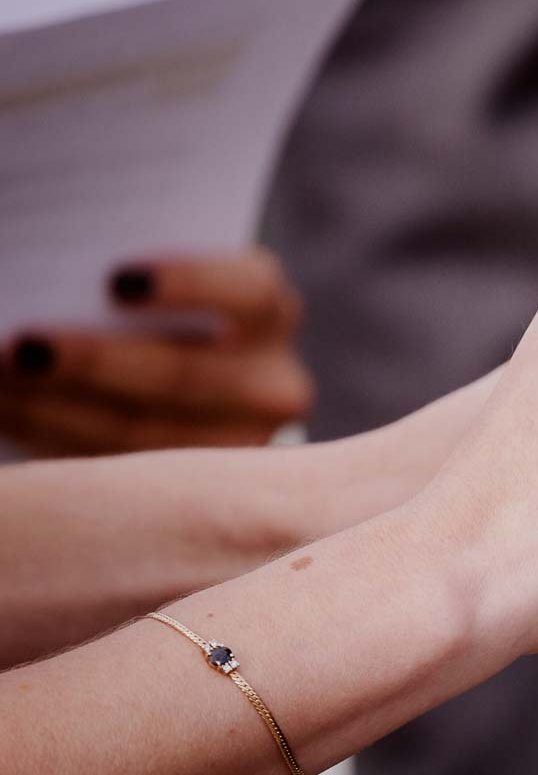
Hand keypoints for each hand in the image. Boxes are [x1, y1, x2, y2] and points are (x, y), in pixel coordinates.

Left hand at [0, 249, 312, 455]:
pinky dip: (57, 439)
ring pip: (146, 435)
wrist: (190, 379)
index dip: (187, 282)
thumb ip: (129, 280)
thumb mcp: (161, 284)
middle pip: (187, 375)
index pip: (248, 291)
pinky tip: (10, 412)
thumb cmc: (153, 309)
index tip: (117, 280)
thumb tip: (56, 286)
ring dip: (56, 407)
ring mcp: (243, 443)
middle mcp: (273, 382)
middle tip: (23, 345)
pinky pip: (124, 477)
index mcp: (269, 309)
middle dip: (96, 362)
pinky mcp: (201, 494)